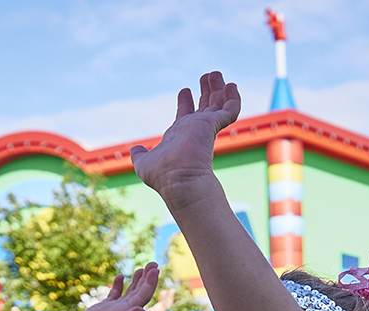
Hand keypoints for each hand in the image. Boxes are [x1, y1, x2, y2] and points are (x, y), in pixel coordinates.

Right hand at [66, 264, 160, 310]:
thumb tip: (140, 309)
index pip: (144, 295)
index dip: (150, 282)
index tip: (155, 269)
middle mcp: (125, 310)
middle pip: (140, 291)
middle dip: (147, 277)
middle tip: (153, 263)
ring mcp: (115, 309)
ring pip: (130, 291)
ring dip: (137, 280)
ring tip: (143, 268)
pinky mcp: (105, 309)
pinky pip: (114, 294)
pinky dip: (118, 285)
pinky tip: (120, 277)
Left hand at [132, 73, 241, 194]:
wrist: (178, 179)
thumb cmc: (162, 175)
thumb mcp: (144, 162)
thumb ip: (140, 154)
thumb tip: (135, 150)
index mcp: (180, 135)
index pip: (185, 115)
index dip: (185, 102)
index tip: (185, 90)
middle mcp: (194, 130)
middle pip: (204, 107)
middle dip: (206, 91)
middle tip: (208, 76)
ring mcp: (205, 127)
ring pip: (217, 105)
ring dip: (218, 89)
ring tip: (216, 73)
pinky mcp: (213, 124)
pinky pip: (230, 110)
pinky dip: (233, 99)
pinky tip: (232, 86)